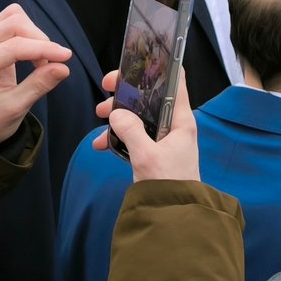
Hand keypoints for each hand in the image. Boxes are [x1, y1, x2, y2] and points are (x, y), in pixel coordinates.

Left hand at [0, 4, 71, 146]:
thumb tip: (64, 67)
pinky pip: (10, 22)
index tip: (66, 57)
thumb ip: (38, 85)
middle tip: (51, 64)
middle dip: (39, 40)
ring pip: (13, 17)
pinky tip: (32, 53)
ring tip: (40, 60)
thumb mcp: (15, 108)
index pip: (14, 47)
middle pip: (14, 23)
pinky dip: (28, 33)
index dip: (44, 49)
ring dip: (34, 34)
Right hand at [92, 67, 199, 181]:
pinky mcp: (154, 153)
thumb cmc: (168, 185)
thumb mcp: (146, 156)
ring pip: (139, 117)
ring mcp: (164, 140)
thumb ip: (130, 130)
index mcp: (181, 120)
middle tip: (106, 89)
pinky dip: (118, 137)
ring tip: (99, 116)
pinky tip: (99, 144)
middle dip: (126, 93)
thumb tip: (116, 114)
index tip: (132, 63)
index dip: (158, 67)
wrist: (174, 217)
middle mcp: (175, 126)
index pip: (176, 82)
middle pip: (150, 97)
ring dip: (118, 115)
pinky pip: (134, 137)